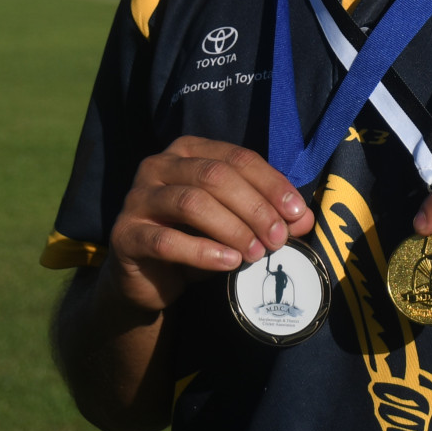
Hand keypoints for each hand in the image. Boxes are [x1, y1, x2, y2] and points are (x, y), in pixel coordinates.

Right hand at [105, 136, 313, 314]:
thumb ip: (268, 217)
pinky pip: (166, 240)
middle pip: (215, 176)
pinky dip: (203, 251)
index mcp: (189, 151)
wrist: (150, 279)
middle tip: (278, 238)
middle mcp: (159, 165)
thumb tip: (305, 219)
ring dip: (232, 228)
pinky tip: (228, 263)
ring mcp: (138, 198)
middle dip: (254, 207)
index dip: (270, 184)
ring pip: (191, 202)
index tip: (296, 213)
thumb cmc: (195, 239)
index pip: (237, 158)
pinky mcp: (125, 234)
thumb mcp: (236, 224)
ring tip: (256, 253)